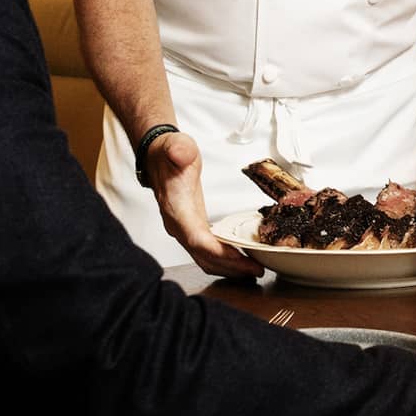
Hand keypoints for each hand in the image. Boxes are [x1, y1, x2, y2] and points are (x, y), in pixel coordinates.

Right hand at [144, 130, 261, 278]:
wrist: (158, 156)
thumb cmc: (169, 153)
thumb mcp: (177, 145)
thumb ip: (179, 149)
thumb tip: (181, 153)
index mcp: (176, 209)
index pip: (197, 239)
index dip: (219, 254)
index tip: (242, 260)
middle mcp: (178, 225)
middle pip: (203, 256)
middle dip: (230, 267)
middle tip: (258, 270)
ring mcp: (184, 229)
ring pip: (204, 259)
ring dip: (228, 268)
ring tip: (254, 270)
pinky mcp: (192, 228)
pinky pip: (207, 252)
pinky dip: (224, 260)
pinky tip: (241, 260)